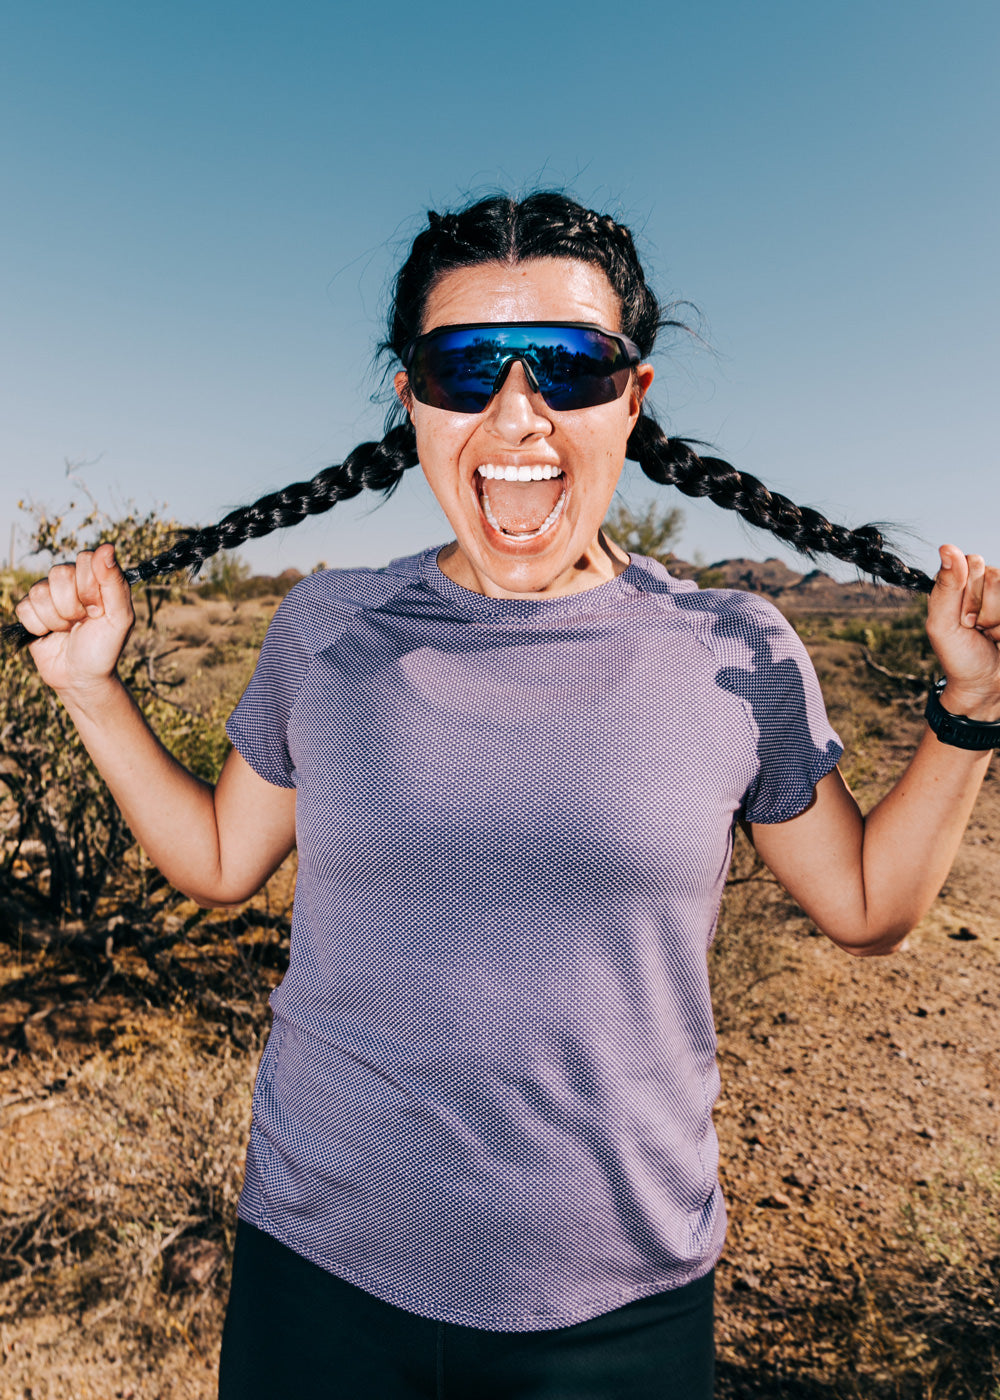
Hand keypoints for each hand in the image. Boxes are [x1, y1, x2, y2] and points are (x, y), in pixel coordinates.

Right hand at [15, 544, 134, 698]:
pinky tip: (51, 634)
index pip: (85, 559)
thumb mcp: (120, 618)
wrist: (82, 678)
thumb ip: (115, 583)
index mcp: (97, 579)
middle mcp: (72, 582)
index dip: (89, 585)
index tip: (98, 608)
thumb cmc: (105, 649)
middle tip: (83, 621)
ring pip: (39, 591)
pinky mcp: (31, 611)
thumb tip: (107, 547)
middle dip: (73, 606)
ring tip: (68, 630)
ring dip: (56, 619)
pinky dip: (39, 627)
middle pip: (59, 573)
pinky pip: (24, 608)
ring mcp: (50, 596)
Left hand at [925, 546, 999, 719]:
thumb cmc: (960, 658)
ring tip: (991, 634)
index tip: (963, 619)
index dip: (969, 593)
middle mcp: (985, 585)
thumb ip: (946, 587)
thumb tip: (947, 548)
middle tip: (977, 628)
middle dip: (985, 608)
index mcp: (960, 584)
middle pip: (995, 575)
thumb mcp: (943, 624)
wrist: (986, 688)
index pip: (972, 563)